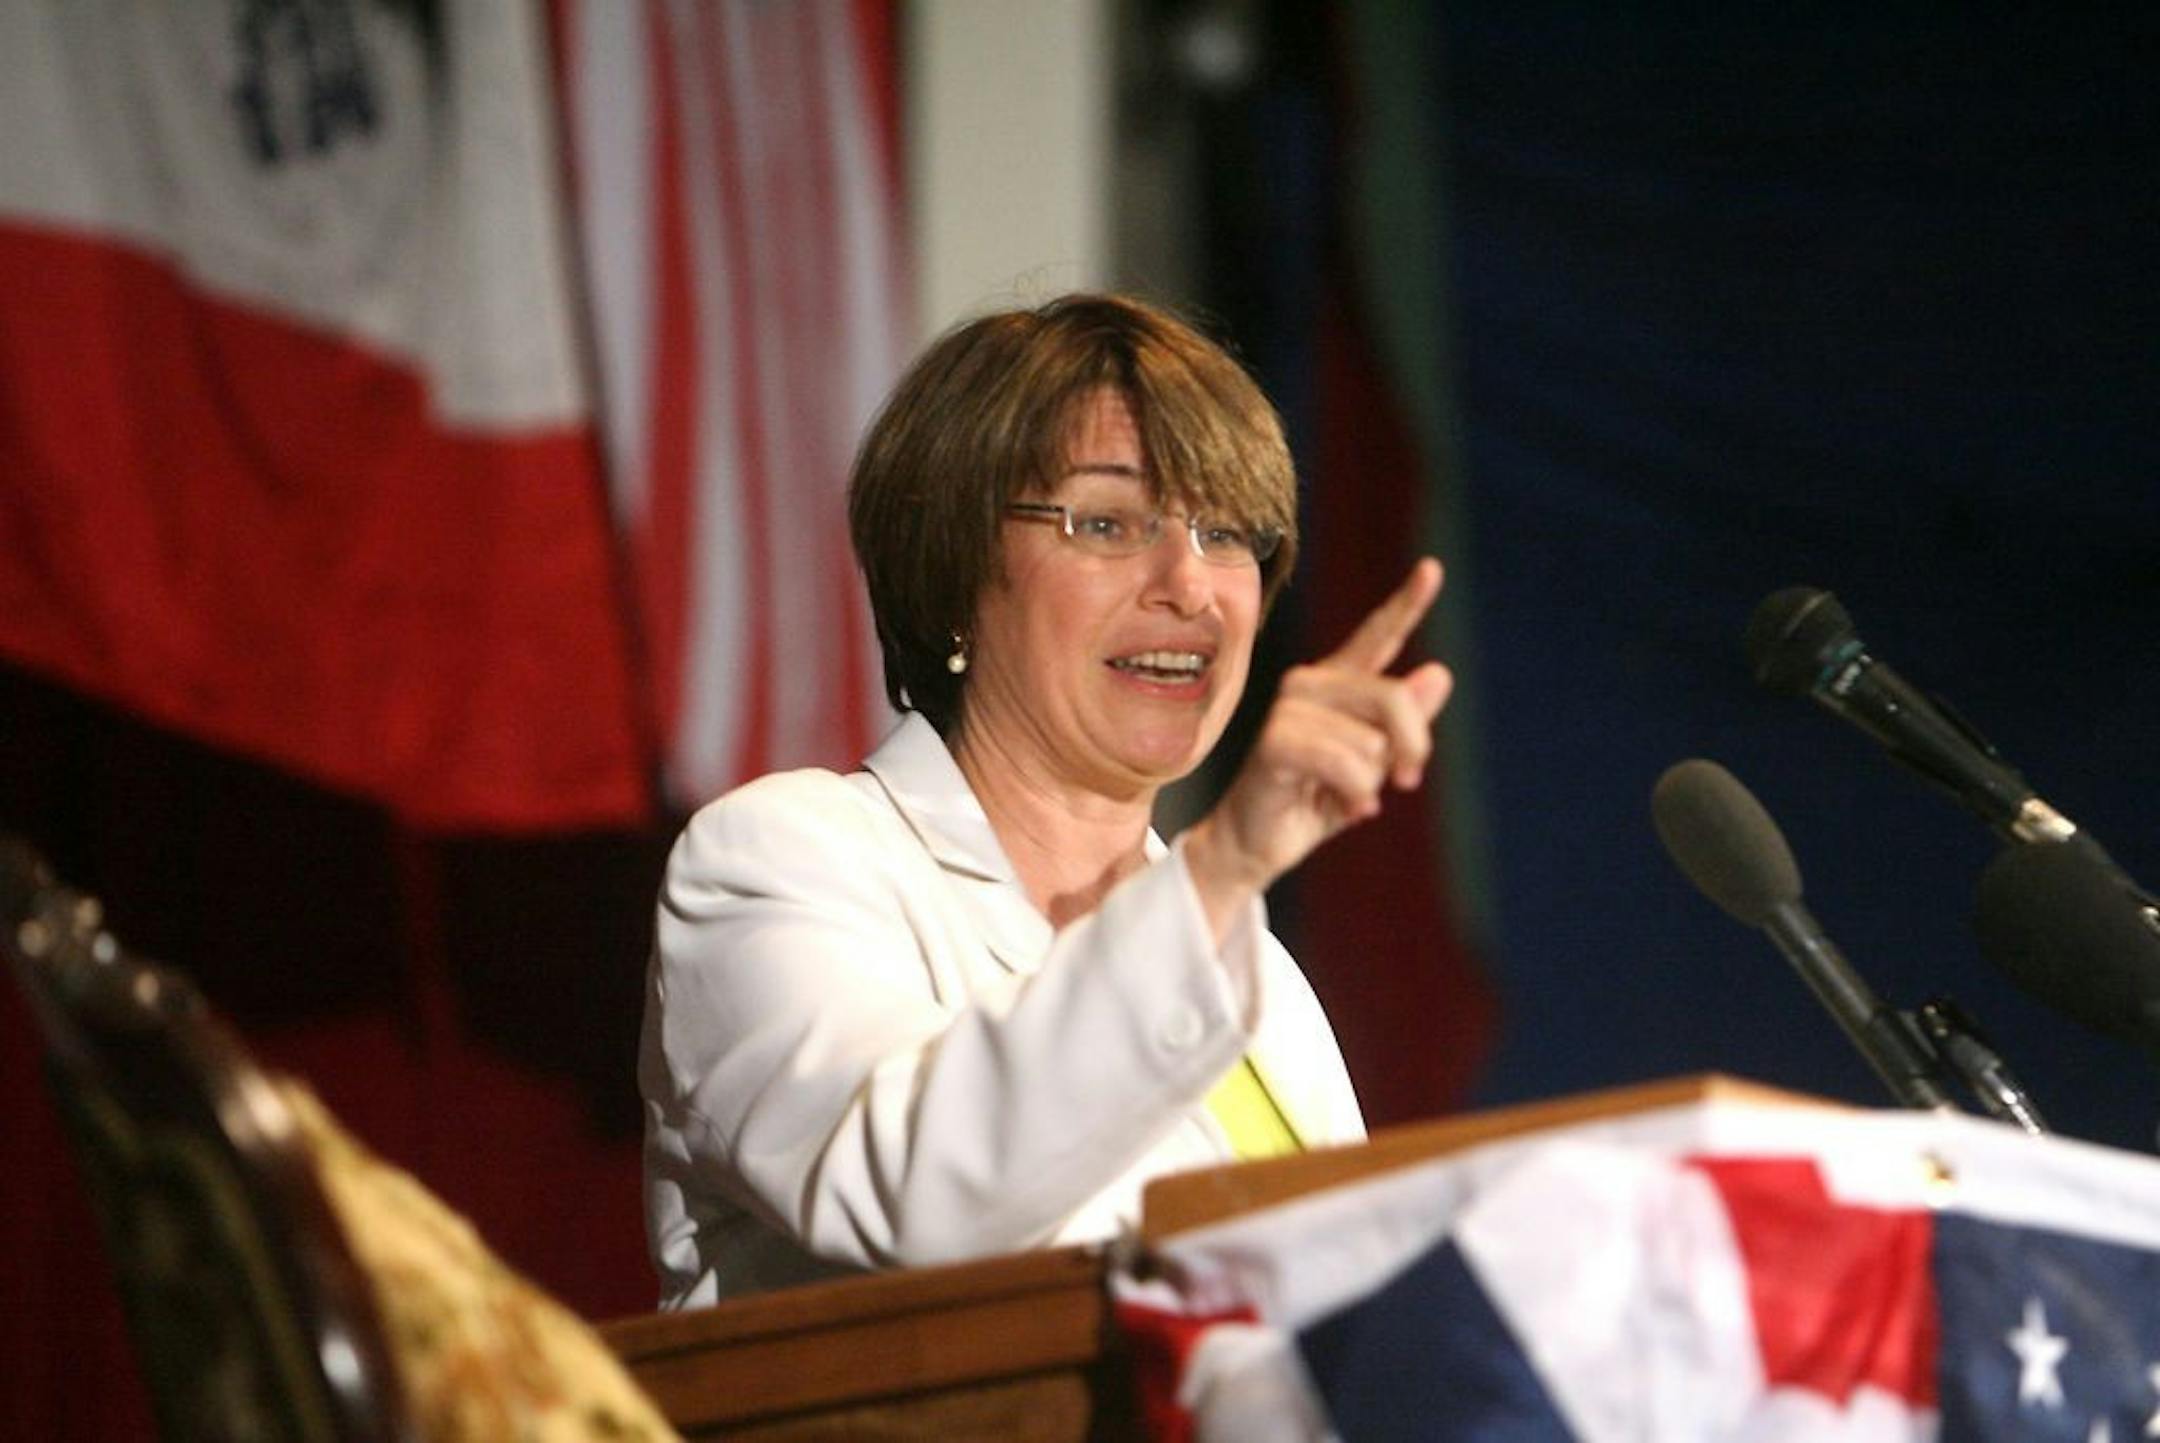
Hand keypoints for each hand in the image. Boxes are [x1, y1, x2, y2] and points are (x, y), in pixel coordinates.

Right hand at [1184, 558, 1452, 937]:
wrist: (1255, 843)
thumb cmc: (1311, 802)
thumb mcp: (1373, 765)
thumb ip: (1405, 724)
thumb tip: (1439, 673)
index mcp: (1337, 684)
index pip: (1377, 637)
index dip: (1407, 603)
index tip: (1432, 569)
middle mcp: (1310, 684)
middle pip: (1394, 697)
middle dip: (1411, 747)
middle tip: (1407, 781)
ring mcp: (1288, 707)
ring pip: (1371, 741)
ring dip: (1370, 782)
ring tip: (1348, 797)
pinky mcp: (1275, 739)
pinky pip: (1344, 762)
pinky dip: (1354, 793)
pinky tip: (1346, 807)